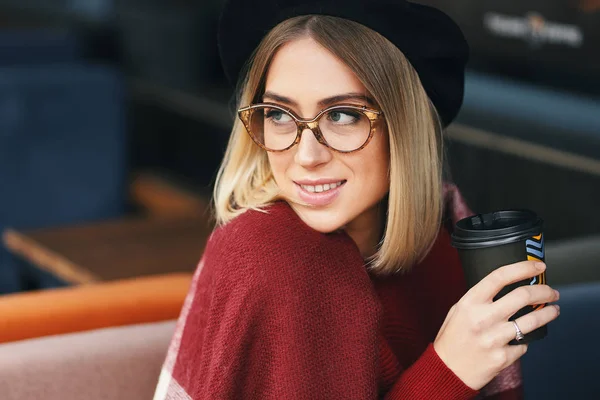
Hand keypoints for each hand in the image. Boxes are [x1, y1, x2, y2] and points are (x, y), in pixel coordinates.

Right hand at [433, 261, 559, 389]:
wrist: (447, 370)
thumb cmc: (452, 338)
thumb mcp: (459, 310)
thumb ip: (480, 298)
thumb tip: (508, 286)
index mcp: (470, 302)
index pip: (500, 277)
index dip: (522, 268)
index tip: (538, 266)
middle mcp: (483, 318)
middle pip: (523, 295)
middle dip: (544, 291)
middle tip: (551, 292)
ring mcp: (494, 338)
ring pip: (532, 320)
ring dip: (548, 313)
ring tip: (553, 310)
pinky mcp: (503, 356)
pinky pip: (524, 344)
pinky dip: (525, 340)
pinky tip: (523, 338)